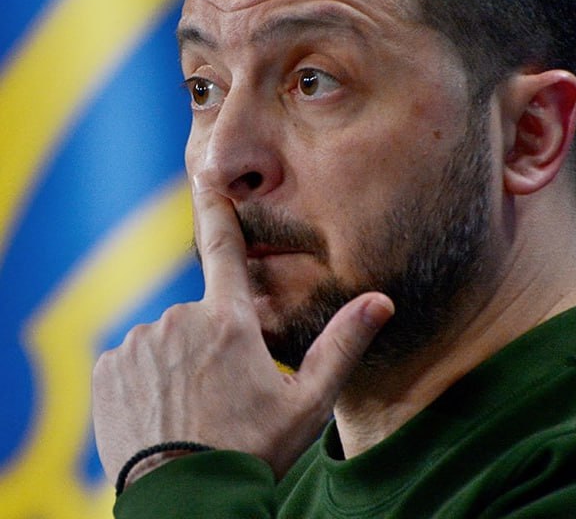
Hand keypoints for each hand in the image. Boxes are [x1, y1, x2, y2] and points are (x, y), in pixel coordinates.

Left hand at [92, 179, 393, 485]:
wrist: (185, 503)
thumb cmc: (251, 451)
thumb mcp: (309, 402)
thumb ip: (344, 344)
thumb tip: (382, 300)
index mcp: (230, 320)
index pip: (223, 247)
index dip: (216, 207)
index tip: (205, 174)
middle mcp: (180, 319)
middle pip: (202, 314)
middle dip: (213, 340)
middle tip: (225, 393)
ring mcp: (140, 342)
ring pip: (167, 338)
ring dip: (180, 361)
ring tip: (193, 409)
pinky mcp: (108, 368)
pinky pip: (133, 359)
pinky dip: (147, 378)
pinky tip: (161, 413)